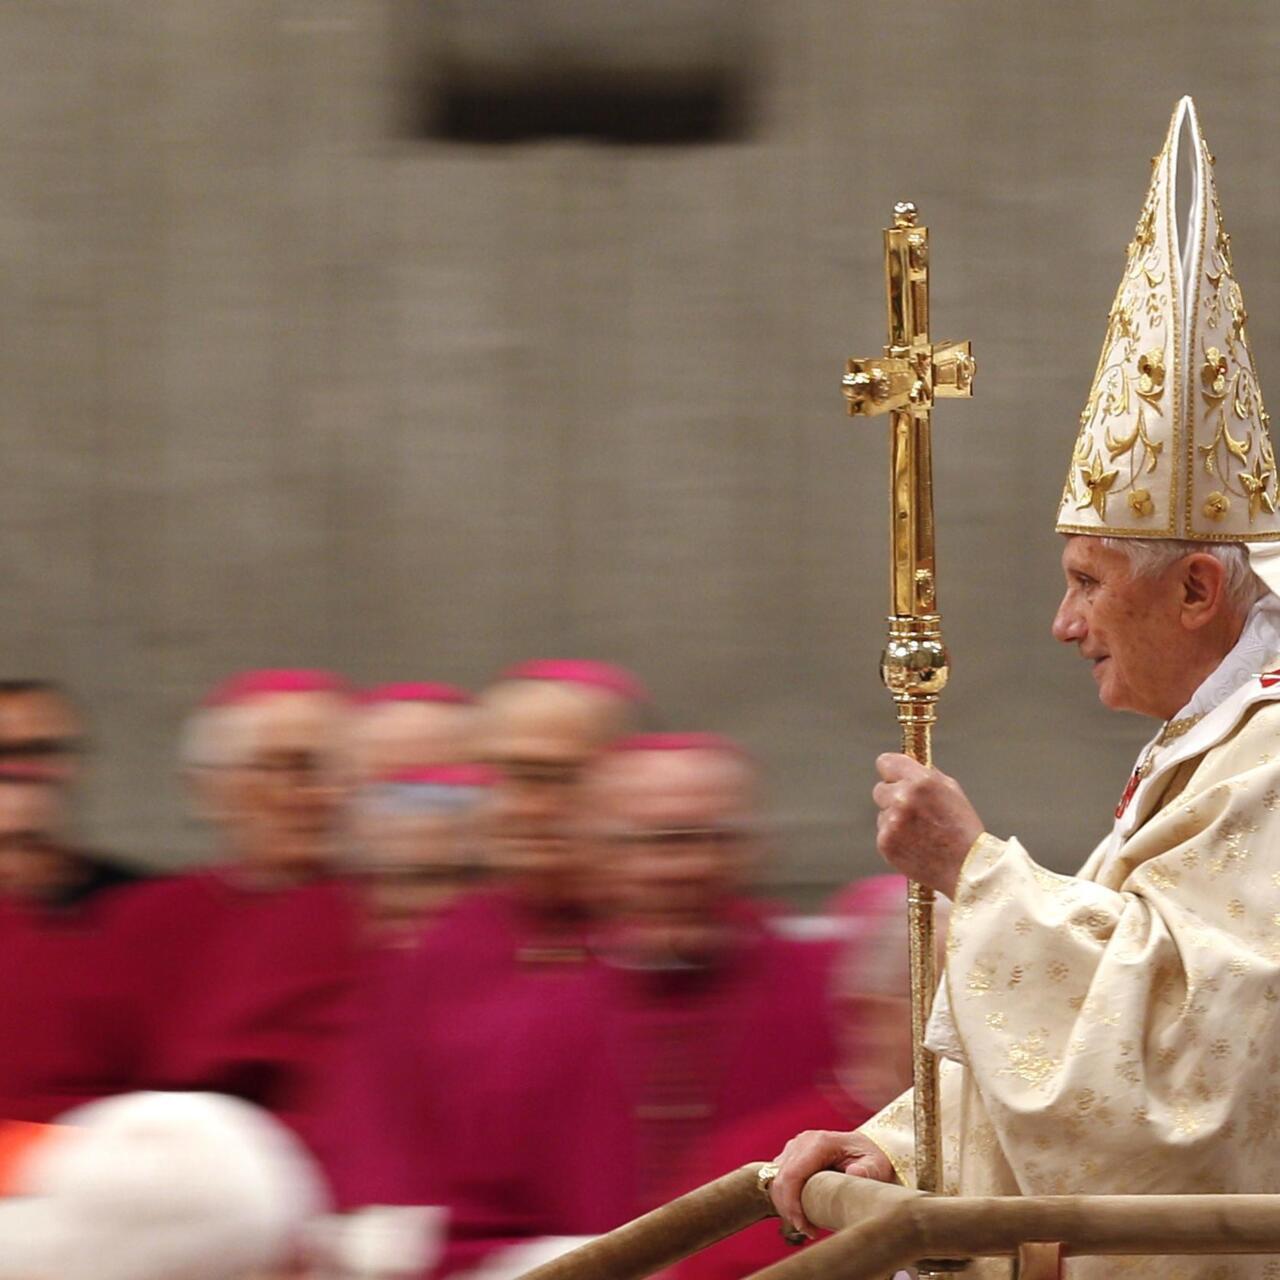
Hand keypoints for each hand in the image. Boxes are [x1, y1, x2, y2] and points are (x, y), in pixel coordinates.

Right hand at [768, 1129, 895, 1238]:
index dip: (792, 1204)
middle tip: (809, 1231)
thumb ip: (867, 1170)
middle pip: (780, 1180)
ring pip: (776, 1182)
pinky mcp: (790, 1156)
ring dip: (787, 1207)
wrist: (865, 1149)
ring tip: (809, 1224)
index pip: (792, 1175)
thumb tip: (854, 1174)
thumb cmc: (871, 1159)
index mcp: (819, 1142)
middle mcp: (802, 1142)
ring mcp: (794, 1148)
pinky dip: (787, 1201)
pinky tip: (804, 1213)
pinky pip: (779, 1181)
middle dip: (789, 1210)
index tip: (805, 1227)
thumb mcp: (876, 1165)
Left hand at [872, 754, 983, 896]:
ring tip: (919, 833)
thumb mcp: (951, 791)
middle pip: (880, 789)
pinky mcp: (885, 842)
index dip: (891, 771)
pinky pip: (883, 833)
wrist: (967, 868)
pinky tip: (915, 845)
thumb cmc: (963, 829)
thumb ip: (925, 776)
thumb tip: (906, 767)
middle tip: (913, 811)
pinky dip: (894, 838)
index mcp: (921, 781)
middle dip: (892, 797)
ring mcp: (891, 822)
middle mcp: (903, 798)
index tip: (895, 777)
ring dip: (894, 819)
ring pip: (882, 813)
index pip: (886, 762)